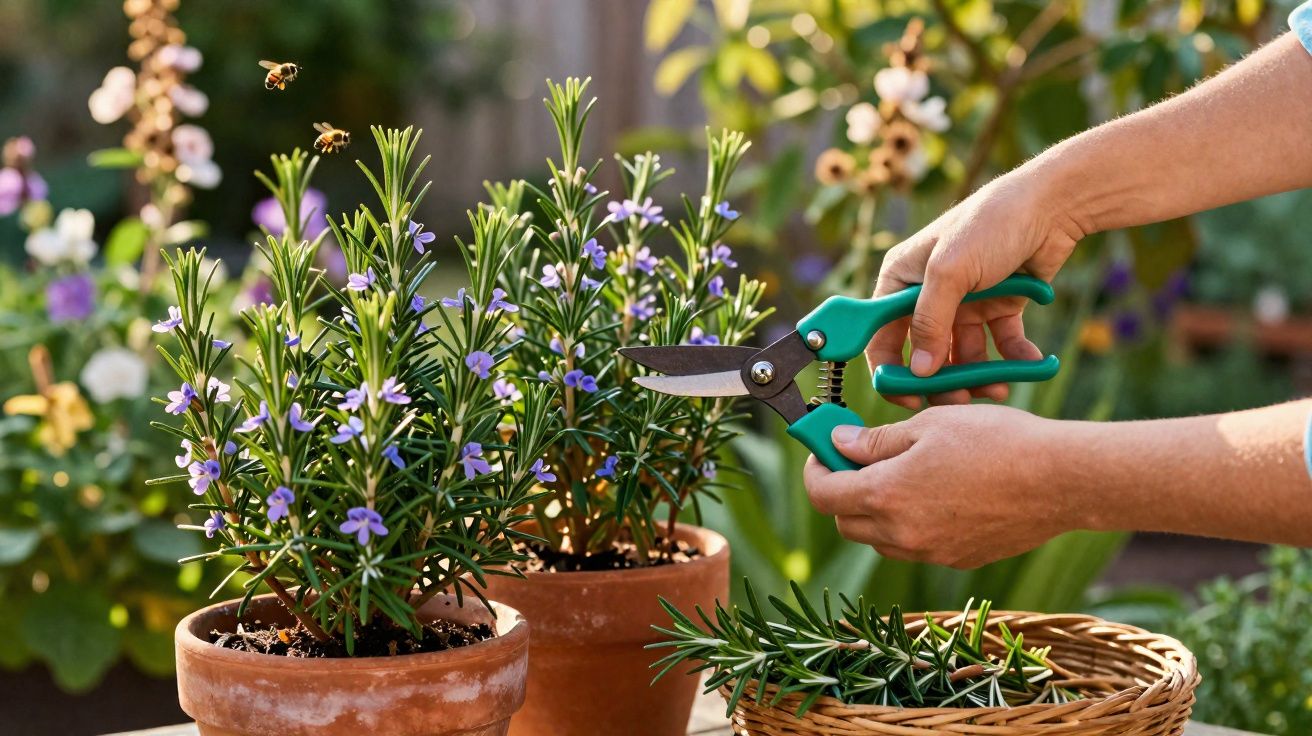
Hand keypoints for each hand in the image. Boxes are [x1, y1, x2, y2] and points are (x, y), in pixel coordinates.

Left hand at [803, 404, 1079, 568]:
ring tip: (905, 474)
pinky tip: (939, 493)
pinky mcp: (958, 560)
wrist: (1061, 480)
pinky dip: (911, 524)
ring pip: (880, 539)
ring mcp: (931, 553)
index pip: (823, 494)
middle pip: (846, 521)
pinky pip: (916, 546)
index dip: (816, 469)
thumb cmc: (997, 441)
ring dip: (876, 511)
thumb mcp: (928, 425)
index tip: (824, 449)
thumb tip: (838, 443)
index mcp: (886, 495)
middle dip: (844, 491)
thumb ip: (875, 440)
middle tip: (861, 458)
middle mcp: (902, 534)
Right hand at [868, 171, 1083, 408]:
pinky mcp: (997, 307)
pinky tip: (1029, 364)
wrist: (1051, 206)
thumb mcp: (949, 273)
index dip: (891, 370)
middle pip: (925, 353)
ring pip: (963, 355)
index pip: (882, 336)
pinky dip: (1013, 359)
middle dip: (942, 380)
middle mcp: (929, 294)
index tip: (909, 398)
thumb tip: (919, 372)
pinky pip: (1000, 344)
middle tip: (959, 401)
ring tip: (996, 389)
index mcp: (901, 280)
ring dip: (978, 376)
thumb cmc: (989, 225)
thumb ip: (929, 323)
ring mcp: (964, 302)